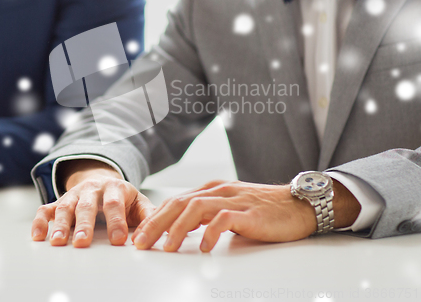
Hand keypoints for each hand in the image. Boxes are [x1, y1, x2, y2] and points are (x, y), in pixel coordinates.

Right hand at [31, 161, 155, 247]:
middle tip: (83, 242)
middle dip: (85, 224)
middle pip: (87, 205)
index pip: (115, 204)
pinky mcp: (60, 201)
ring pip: (65, 207)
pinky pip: (46, 209)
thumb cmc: (123, 197)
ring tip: (58, 242)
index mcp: (115, 188)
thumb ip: (148, 215)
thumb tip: (155, 232)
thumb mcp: (138, 201)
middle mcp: (92, 189)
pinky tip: (38, 236)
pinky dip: (40, 221)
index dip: (117, 222)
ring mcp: (74, 194)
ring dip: (60, 225)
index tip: (119, 240)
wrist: (103, 179)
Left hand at [132, 178, 359, 251]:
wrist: (297, 204)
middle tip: (141, 243)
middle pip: (179, 203)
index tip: (140, 236)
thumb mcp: (229, 207)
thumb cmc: (262, 208)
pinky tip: (206, 248)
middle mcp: (218, 191)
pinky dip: (212, 232)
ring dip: (178, 229)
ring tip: (166, 248)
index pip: (175, 202)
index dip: (155, 218)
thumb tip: (181, 229)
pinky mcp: (249, 213)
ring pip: (196, 208)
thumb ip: (207, 213)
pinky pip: (225, 220)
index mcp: (211, 189)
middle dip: (156, 224)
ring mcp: (233, 200)